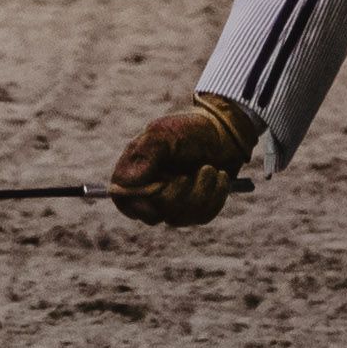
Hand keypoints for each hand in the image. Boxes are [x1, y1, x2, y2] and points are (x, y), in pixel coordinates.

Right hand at [109, 93, 259, 228]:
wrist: (224, 133)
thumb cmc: (190, 130)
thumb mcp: (166, 134)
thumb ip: (146, 155)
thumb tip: (125, 183)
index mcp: (134, 170)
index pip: (123, 199)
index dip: (139, 204)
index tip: (161, 189)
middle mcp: (149, 190)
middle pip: (155, 213)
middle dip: (181, 193)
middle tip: (202, 168)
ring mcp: (171, 202)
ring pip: (180, 217)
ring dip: (202, 192)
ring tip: (212, 169)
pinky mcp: (192, 209)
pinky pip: (200, 217)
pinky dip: (214, 197)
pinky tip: (220, 178)